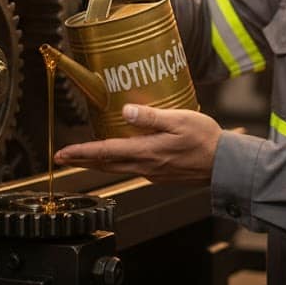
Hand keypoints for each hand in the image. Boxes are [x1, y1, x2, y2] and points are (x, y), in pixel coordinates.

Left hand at [54, 104, 221, 184]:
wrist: (224, 164)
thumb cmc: (205, 140)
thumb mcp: (179, 120)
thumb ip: (151, 116)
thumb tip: (126, 110)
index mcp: (146, 152)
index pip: (105, 152)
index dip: (80, 152)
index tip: (61, 153)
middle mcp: (145, 166)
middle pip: (105, 164)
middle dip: (81, 160)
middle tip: (63, 156)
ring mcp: (152, 172)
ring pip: (117, 168)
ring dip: (97, 162)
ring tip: (84, 155)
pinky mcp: (160, 174)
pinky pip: (132, 167)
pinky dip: (117, 161)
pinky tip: (120, 152)